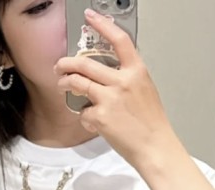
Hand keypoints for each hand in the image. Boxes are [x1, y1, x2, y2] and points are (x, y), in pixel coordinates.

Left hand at [54, 8, 175, 168]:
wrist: (154, 147)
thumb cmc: (152, 124)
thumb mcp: (145, 90)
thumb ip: (127, 78)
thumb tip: (109, 73)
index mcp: (136, 71)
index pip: (119, 40)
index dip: (102, 25)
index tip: (90, 17)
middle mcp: (122, 81)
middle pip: (86, 63)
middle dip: (67, 63)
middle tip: (60, 65)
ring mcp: (110, 98)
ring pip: (78, 83)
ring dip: (65, 83)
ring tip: (62, 86)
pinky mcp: (100, 117)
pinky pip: (83, 112)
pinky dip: (85, 117)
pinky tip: (93, 123)